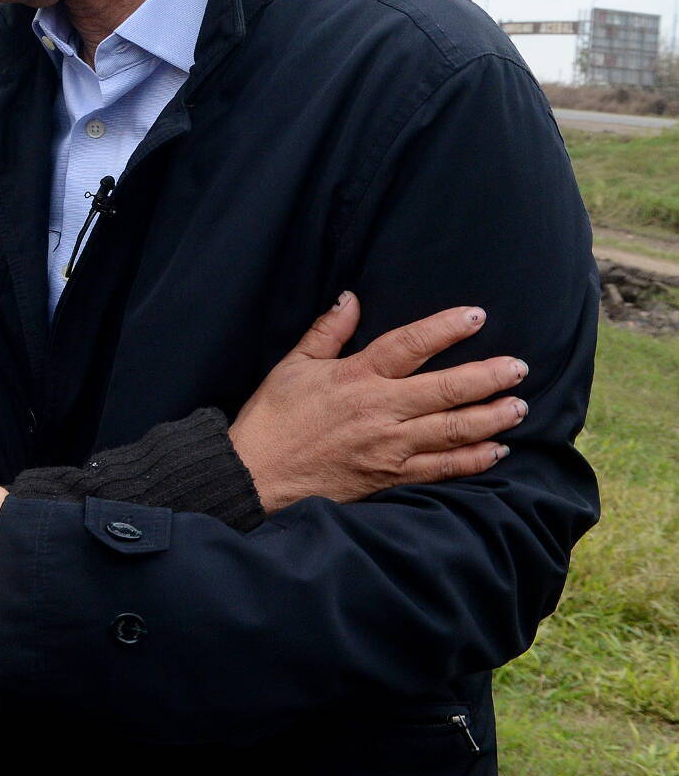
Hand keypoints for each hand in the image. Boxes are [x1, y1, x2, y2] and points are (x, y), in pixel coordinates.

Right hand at [230, 293, 528, 511]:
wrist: (256, 475)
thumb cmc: (272, 417)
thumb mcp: (292, 365)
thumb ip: (327, 331)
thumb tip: (351, 298)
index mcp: (354, 377)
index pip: (409, 345)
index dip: (445, 328)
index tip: (477, 315)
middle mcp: (378, 410)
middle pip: (446, 389)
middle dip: (488, 376)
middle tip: (519, 367)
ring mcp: (388, 447)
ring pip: (452, 430)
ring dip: (491, 417)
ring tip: (519, 406)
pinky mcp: (389, 477)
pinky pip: (441, 469)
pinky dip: (472, 460)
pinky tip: (496, 450)